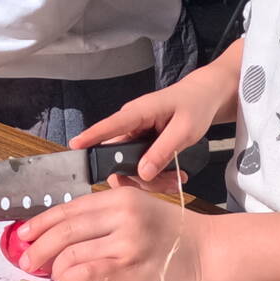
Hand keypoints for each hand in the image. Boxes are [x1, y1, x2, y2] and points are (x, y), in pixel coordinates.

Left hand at [15, 184, 209, 280]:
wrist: (204, 249)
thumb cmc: (171, 230)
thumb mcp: (140, 204)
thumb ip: (109, 205)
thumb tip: (70, 218)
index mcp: (119, 196)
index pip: (70, 208)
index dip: (41, 222)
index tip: (23, 234)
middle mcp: (120, 215)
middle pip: (65, 230)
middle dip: (38, 247)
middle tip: (26, 261)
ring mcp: (125, 242)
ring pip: (72, 253)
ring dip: (54, 268)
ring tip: (50, 276)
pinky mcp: (129, 267)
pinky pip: (87, 273)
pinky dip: (69, 280)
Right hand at [70, 54, 238, 187]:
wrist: (204, 98)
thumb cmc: (195, 105)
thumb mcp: (184, 130)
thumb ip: (163, 151)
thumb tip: (142, 173)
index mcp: (138, 113)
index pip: (110, 126)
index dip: (91, 137)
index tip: (75, 146)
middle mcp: (130, 125)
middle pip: (119, 160)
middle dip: (141, 178)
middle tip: (170, 182)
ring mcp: (134, 136)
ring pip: (131, 169)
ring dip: (153, 180)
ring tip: (177, 179)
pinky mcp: (140, 146)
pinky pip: (140, 168)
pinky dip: (157, 176)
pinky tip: (174, 175)